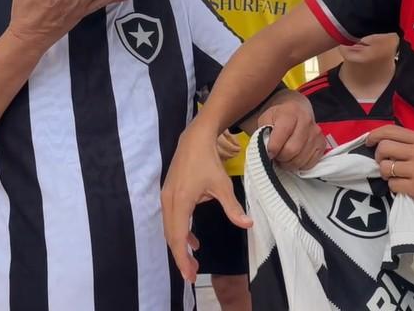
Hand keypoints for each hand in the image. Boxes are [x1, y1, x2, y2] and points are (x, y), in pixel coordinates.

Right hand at [162, 121, 247, 281]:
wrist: (194, 139)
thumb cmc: (208, 160)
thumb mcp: (222, 185)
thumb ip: (232, 207)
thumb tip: (247, 224)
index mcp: (180, 201)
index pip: (178, 237)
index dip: (182, 258)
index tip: (190, 274)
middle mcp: (169, 201)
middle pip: (171, 236)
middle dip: (181, 257)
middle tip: (193, 274)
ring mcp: (166, 197)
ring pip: (170, 229)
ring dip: (180, 245)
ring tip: (194, 262)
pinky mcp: (169, 194)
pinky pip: (172, 219)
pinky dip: (181, 232)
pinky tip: (193, 241)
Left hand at [256, 91, 323, 170]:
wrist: (295, 111)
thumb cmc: (278, 118)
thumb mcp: (265, 119)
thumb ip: (263, 133)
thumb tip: (265, 150)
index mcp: (290, 113)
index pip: (281, 135)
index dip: (272, 148)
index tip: (268, 152)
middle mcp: (306, 121)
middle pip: (292, 150)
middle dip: (280, 158)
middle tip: (276, 156)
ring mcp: (316, 133)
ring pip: (300, 160)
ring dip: (289, 163)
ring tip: (284, 157)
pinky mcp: (322, 144)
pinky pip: (310, 163)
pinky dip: (299, 165)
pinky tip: (294, 158)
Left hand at [367, 125, 413, 216]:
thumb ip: (412, 144)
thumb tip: (385, 142)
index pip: (391, 130)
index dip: (374, 135)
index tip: (369, 142)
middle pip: (383, 147)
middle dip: (378, 157)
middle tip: (385, 164)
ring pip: (385, 167)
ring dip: (386, 174)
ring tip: (395, 177)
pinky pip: (392, 185)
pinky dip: (394, 187)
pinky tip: (404, 187)